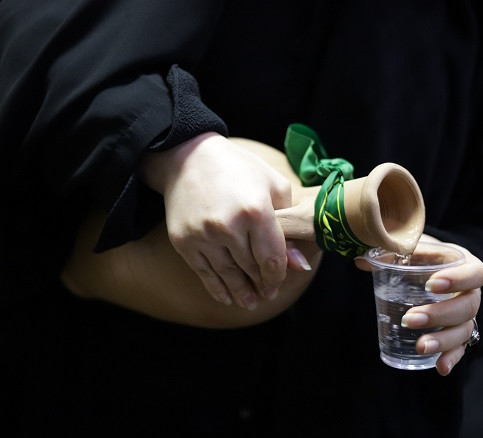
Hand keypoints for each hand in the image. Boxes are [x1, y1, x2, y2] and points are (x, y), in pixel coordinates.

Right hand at [142, 133, 292, 309]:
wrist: (188, 157)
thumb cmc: (239, 168)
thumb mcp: (272, 186)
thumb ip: (288, 225)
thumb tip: (297, 265)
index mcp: (255, 210)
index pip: (272, 258)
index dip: (277, 276)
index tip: (278, 282)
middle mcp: (228, 226)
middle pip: (251, 268)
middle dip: (261, 284)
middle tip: (267, 295)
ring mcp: (203, 235)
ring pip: (228, 274)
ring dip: (241, 292)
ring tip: (250, 303)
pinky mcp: (184, 241)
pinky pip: (204, 273)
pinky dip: (217, 288)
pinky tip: (227, 298)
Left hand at [355, 235, 482, 375]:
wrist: (432, 267)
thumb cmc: (423, 256)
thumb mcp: (413, 249)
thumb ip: (391, 253)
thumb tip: (360, 262)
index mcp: (467, 266)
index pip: (475, 273)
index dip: (458, 280)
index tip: (431, 284)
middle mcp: (471, 294)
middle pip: (467, 307)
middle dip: (439, 315)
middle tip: (409, 319)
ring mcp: (466, 316)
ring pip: (464, 331)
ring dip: (443, 341)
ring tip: (421, 346)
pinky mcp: (457, 334)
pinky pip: (460, 349)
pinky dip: (451, 359)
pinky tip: (439, 367)